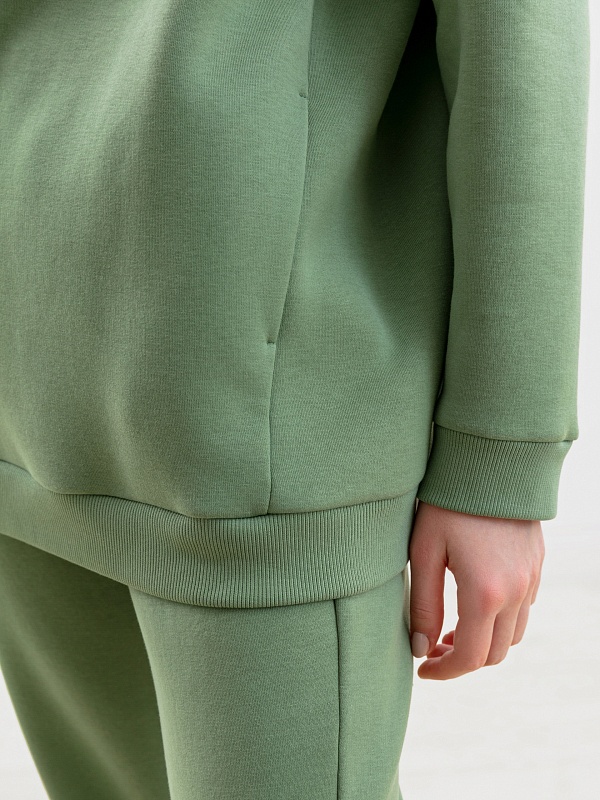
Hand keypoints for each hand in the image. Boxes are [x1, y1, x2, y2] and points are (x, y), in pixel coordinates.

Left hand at [408, 499, 544, 679]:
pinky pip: (524, 609)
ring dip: (484, 642)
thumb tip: (420, 648)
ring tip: (450, 629)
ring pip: (514, 635)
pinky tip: (474, 604)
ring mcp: (531, 579)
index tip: (422, 669)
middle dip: (462, 661)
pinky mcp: (537, 565)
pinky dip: (501, 621)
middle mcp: (516, 592)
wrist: (488, 463)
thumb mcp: (424, 552)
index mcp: (485, 593)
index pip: (469, 657)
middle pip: (495, 654)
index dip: (444, 672)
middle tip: (431, 648)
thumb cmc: (447, 504)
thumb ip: (422, 605)